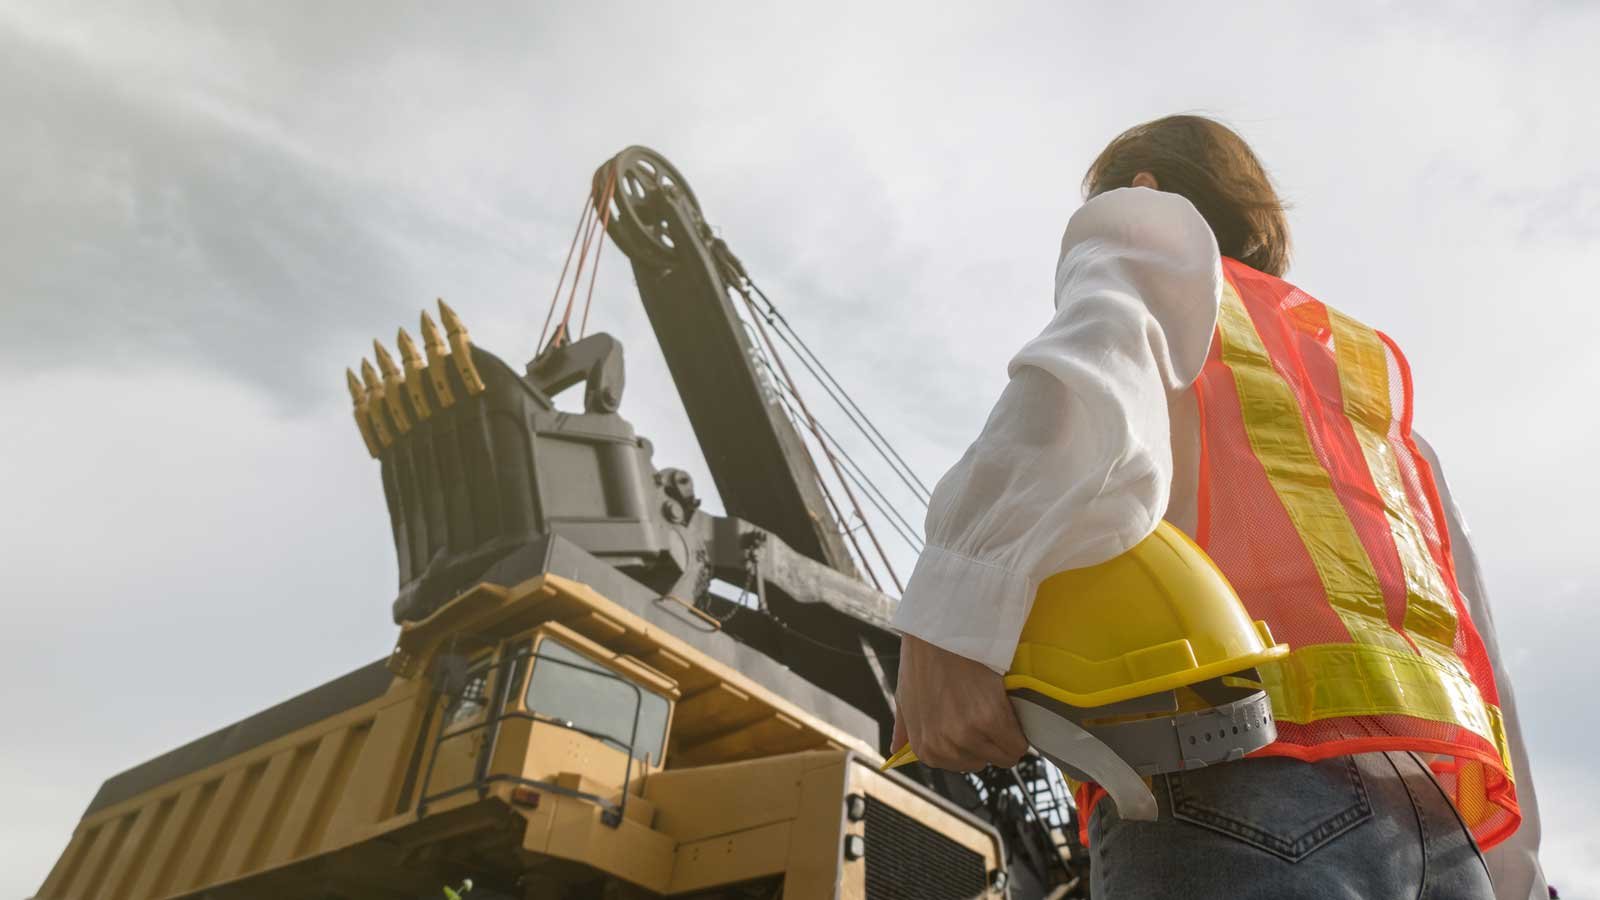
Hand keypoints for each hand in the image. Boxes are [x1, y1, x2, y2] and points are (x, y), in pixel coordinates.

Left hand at [890, 633, 1030, 771]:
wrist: (940, 630)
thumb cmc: (923, 658)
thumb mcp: (905, 696)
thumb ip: (904, 729)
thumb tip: (895, 750)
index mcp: (925, 748)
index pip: (963, 766)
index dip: (974, 744)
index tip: (975, 721)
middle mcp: (944, 747)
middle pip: (985, 762)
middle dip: (989, 741)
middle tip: (985, 709)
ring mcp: (967, 735)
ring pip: (1005, 755)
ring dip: (1006, 735)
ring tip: (996, 705)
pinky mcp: (990, 719)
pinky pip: (1018, 742)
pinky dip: (1020, 729)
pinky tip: (1008, 707)